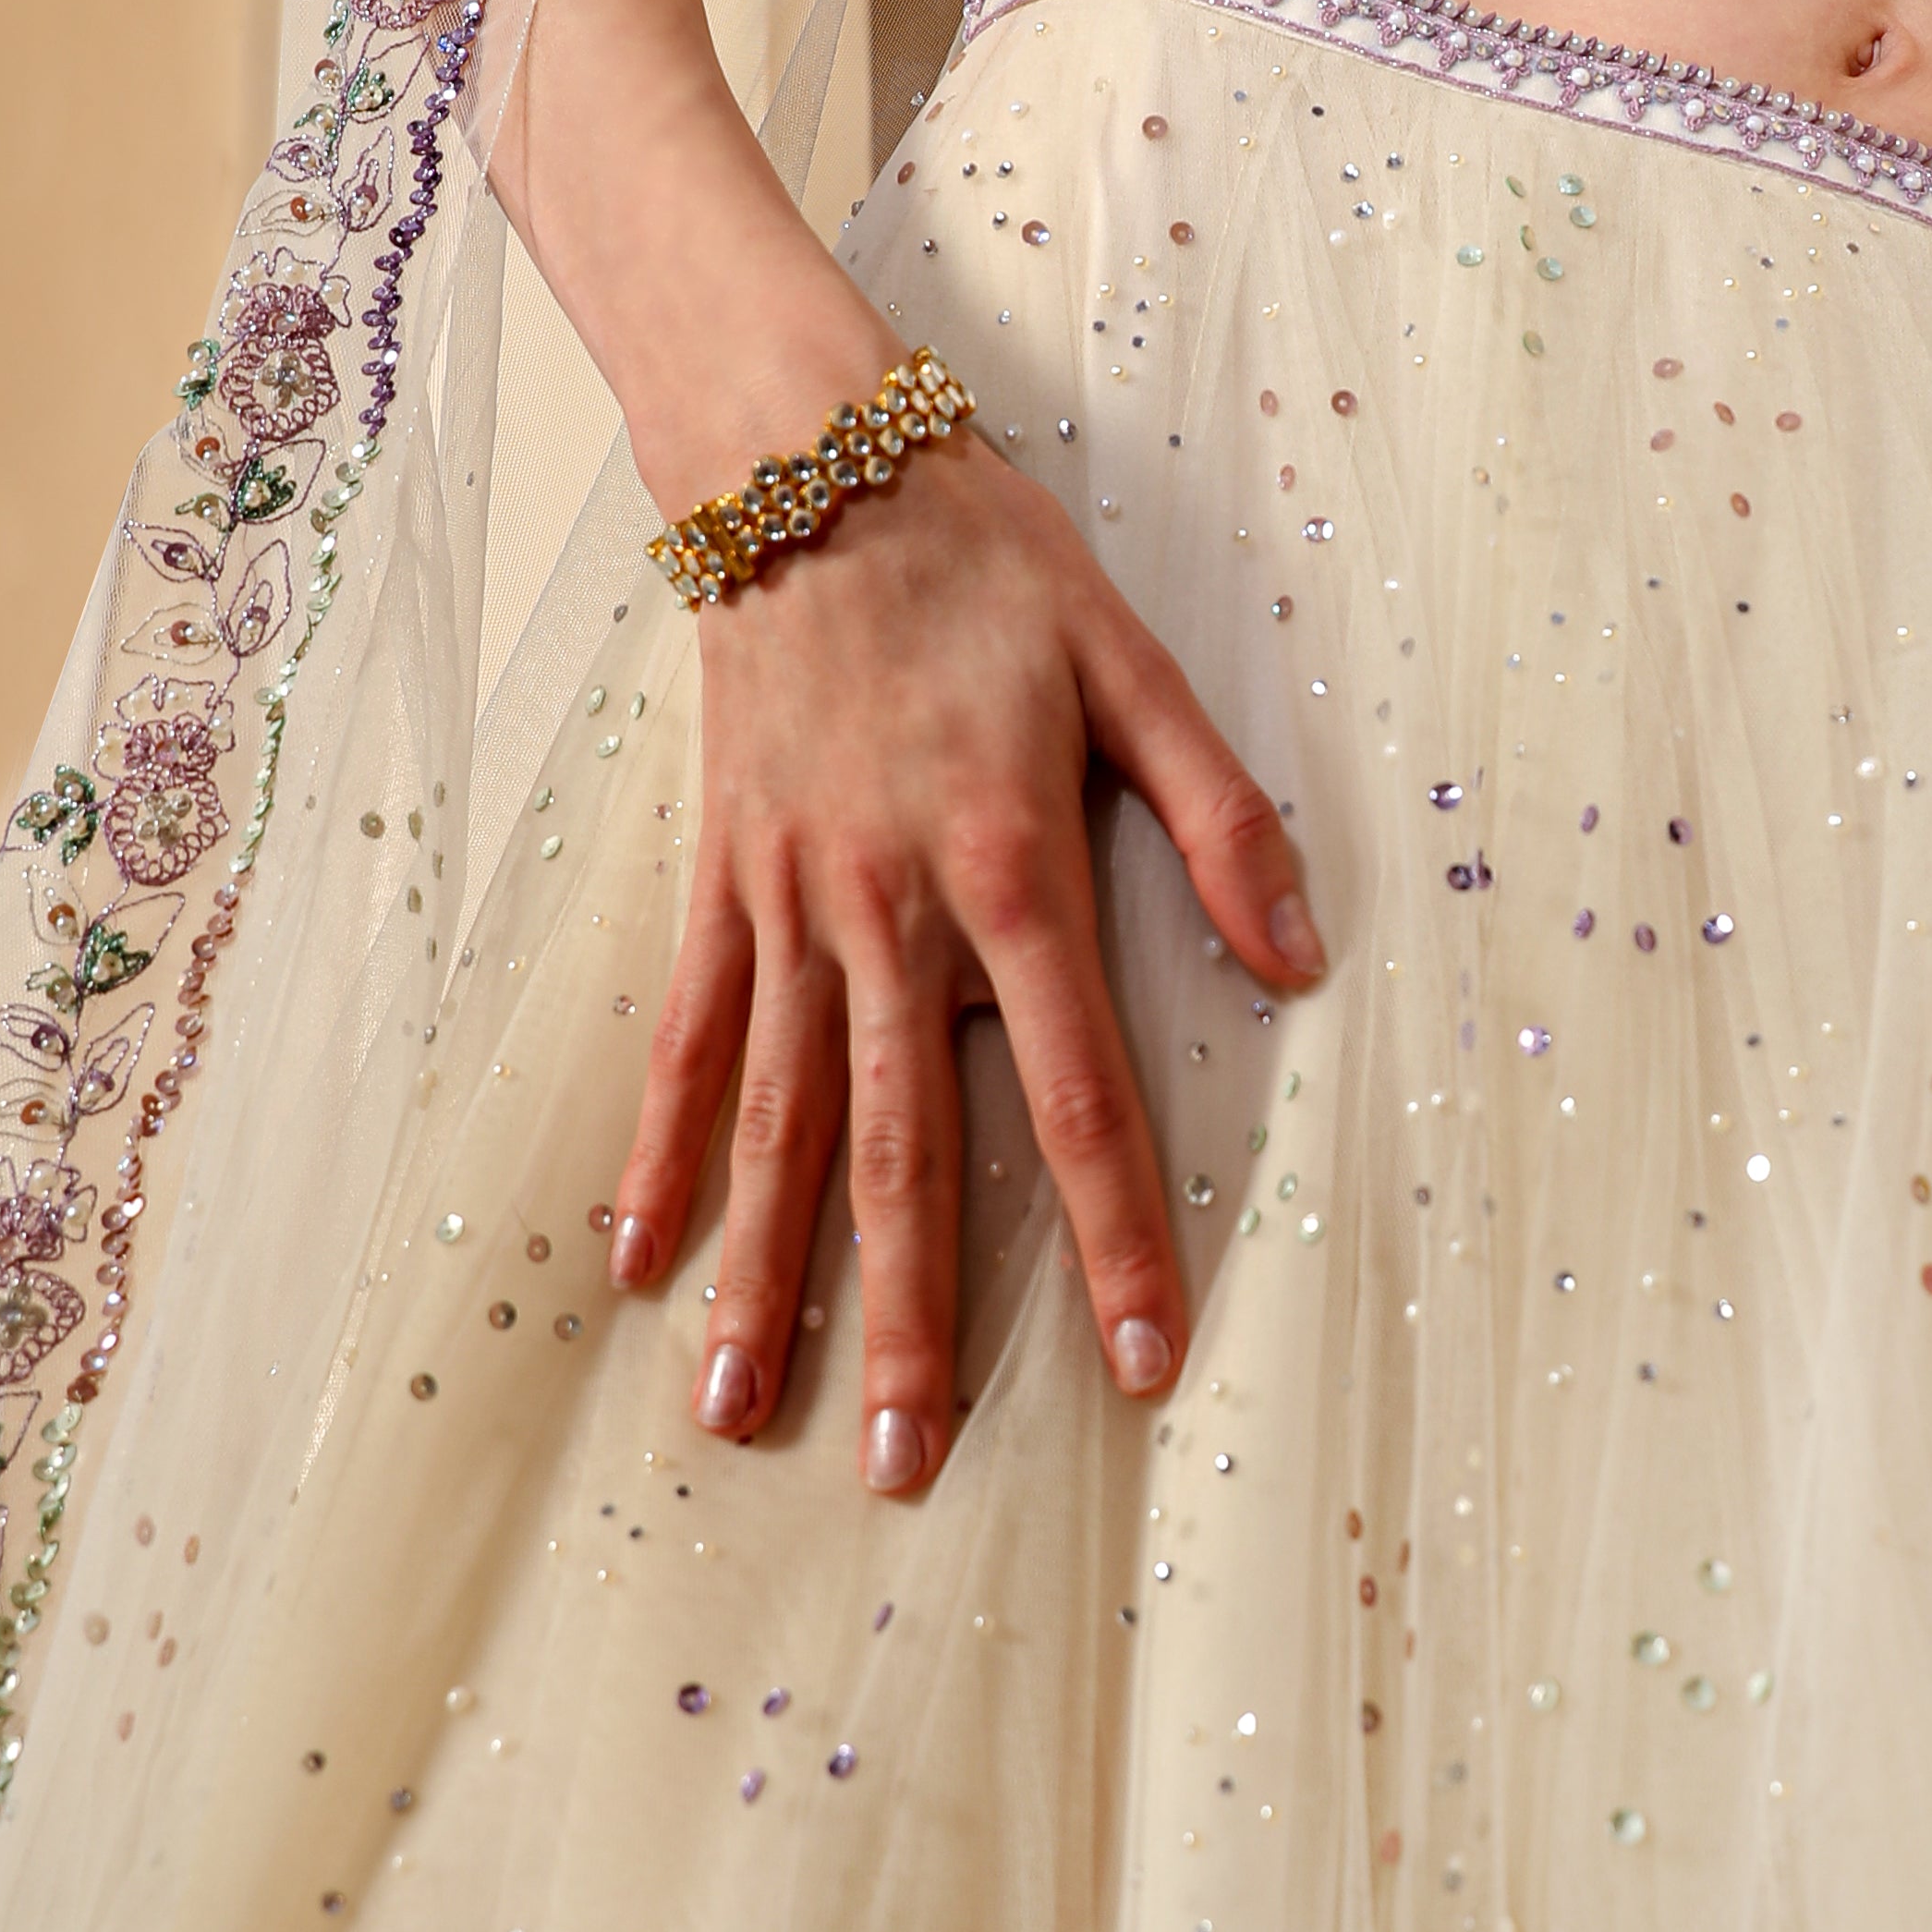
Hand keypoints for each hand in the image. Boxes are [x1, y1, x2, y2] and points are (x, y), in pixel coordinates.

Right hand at [604, 422, 1323, 1490]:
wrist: (802, 463)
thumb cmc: (985, 560)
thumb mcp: (1136, 663)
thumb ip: (1218, 818)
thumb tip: (1298, 959)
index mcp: (1009, 865)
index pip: (1078, 1094)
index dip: (1116, 1234)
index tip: (1140, 1361)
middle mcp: (888, 908)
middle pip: (908, 1148)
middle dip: (913, 1318)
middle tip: (908, 1468)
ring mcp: (788, 902)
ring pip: (779, 1121)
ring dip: (766, 1276)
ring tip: (741, 1418)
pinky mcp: (720, 878)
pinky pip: (688, 1038)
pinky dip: (660, 1152)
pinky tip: (634, 1259)